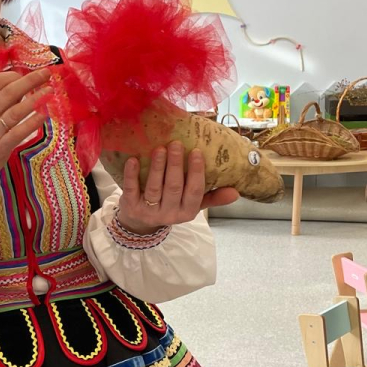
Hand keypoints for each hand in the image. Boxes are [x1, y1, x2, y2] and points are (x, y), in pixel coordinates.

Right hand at [0, 68, 50, 195]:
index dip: (15, 75)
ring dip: (36, 98)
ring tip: (49, 91)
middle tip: (46, 73)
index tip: (27, 74)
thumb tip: (19, 88)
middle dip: (30, 80)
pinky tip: (44, 114)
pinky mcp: (0, 147)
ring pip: (17, 110)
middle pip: (9, 92)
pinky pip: (21, 131)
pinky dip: (34, 121)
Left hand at [117, 141, 238, 233]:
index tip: (197, 152)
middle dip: (176, 165)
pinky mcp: (130, 206)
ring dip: (157, 167)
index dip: (196, 173)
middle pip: (173, 187)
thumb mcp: (191, 205)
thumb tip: (236, 192)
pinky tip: (133, 159)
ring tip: (160, 148)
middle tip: (177, 144)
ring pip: (154, 187)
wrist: (139, 222)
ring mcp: (148, 211)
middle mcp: (169, 213)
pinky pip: (131, 189)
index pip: (194, 192)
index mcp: (186, 212)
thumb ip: (212, 198)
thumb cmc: (170, 206)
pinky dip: (132, 174)